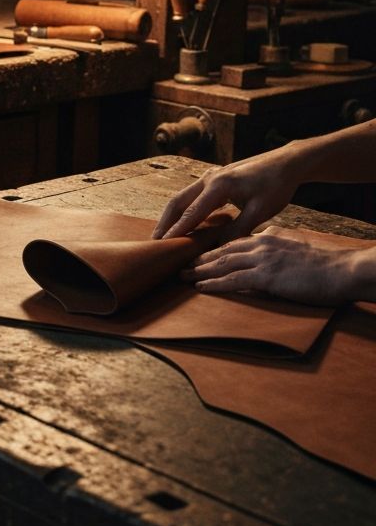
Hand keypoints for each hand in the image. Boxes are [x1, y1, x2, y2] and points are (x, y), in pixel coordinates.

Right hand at [152, 150, 302, 239]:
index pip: (191, 213)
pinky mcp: (214, 179)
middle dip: (164, 223)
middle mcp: (209, 179)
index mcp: (219, 186)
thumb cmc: (276, 185)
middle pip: (177, 202)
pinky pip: (192, 196)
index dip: (177, 231)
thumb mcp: (261, 211)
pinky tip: (183, 223)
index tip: (164, 245)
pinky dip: (183, 210)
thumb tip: (218, 248)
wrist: (286, 163)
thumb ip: (238, 229)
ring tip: (163, 235)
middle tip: (154, 242)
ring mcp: (209, 177)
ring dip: (171, 216)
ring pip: (182, 198)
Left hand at [180, 225, 362, 305]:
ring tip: (183, 276)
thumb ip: (276, 243)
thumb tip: (264, 238)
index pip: (233, 242)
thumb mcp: (295, 245)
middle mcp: (261, 245)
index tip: (197, 255)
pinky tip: (201, 287)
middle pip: (222, 251)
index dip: (212, 249)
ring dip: (200, 271)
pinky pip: (233, 280)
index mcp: (268, 237)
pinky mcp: (267, 276)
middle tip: (180, 265)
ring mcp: (263, 260)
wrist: (344, 271)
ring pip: (223, 264)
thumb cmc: (324, 263)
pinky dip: (214, 284)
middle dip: (199, 259)